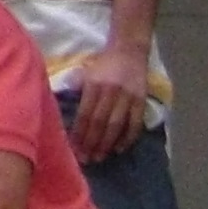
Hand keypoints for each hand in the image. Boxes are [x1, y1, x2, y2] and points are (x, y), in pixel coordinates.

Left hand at [67, 45, 150, 164]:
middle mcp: (111, 91)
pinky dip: (128, 138)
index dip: (79, 132)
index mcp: (94, 84)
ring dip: (107, 144)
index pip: (85, 114)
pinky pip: (135, 123)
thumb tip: (66, 112)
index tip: (73, 148)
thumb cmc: (103, 63)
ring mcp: (128, 97)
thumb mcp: (86, 72)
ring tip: (99, 157)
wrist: (129, 50)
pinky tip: (119, 149)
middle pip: (100, 122)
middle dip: (91, 142)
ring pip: (116, 125)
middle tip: (85, 159)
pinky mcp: (141, 101)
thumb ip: (77, 90)